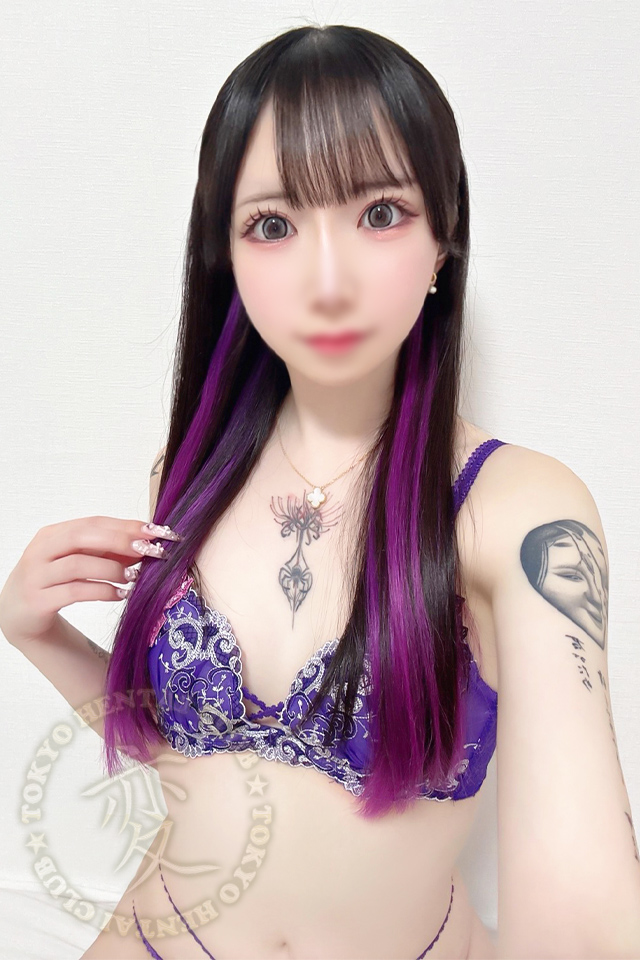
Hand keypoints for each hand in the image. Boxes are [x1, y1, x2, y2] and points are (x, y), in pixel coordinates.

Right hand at [0, 517, 180, 646]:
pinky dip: (102, 591)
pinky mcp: (38, 601)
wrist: (19, 615)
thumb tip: (145, 545)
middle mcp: (40, 551)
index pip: (92, 522)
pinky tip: (120, 594)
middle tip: (149, 551)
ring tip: (134, 577)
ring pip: (78, 564)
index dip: (125, 525)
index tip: (155, 531)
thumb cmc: (55, 582)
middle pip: (82, 537)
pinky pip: (74, 592)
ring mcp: (36, 576)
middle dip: (120, 541)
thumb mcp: (79, 561)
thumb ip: (106, 552)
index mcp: (51, 534)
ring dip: (112, 569)